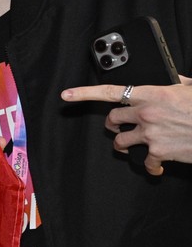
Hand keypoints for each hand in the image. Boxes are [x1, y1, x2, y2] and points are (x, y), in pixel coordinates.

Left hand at [61, 77, 191, 175]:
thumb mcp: (191, 88)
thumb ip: (177, 83)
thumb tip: (173, 79)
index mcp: (152, 93)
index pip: (111, 92)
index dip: (85, 93)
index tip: (67, 94)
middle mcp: (146, 112)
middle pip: (112, 120)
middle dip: (113, 125)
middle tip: (117, 128)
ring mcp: (150, 133)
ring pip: (121, 142)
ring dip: (123, 145)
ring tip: (130, 147)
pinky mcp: (158, 151)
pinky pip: (145, 162)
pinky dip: (150, 166)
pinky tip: (156, 167)